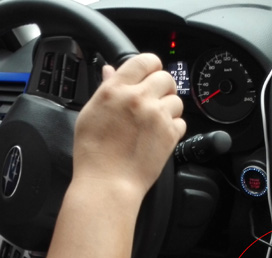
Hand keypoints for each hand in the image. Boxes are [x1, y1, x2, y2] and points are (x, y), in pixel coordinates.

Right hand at [73, 53, 185, 198]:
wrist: (107, 183)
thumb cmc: (93, 154)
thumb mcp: (90, 114)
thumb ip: (105, 88)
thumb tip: (111, 71)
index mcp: (116, 89)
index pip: (144, 60)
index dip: (151, 65)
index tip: (151, 73)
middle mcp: (138, 98)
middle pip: (165, 77)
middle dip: (163, 87)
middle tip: (155, 100)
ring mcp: (156, 116)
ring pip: (176, 100)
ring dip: (169, 109)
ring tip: (154, 123)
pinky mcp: (170, 134)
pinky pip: (181, 122)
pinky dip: (173, 128)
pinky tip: (157, 137)